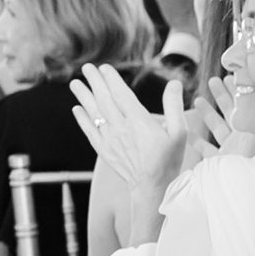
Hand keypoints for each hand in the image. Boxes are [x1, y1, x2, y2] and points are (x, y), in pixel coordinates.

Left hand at [67, 63, 184, 221]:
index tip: (104, 67)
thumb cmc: (168, 159)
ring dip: (83, 97)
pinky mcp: (104, 151)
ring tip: (75, 84)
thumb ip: (174, 106)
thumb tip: (175, 83)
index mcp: (139, 122)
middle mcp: (121, 128)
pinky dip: (82, 119)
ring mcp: (110, 140)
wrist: (153, 187)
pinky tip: (77, 109)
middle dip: (94, 82)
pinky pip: (90, 131)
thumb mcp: (179, 132)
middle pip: (104, 100)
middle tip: (86, 68)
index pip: (121, 94)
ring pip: (94, 114)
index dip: (111, 79)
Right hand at [194, 67, 254, 157]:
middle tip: (214, 80)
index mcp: (253, 130)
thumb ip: (249, 111)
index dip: (236, 90)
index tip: (230, 76)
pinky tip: (188, 133)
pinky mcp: (220, 164)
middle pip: (231, 113)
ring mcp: (231, 151)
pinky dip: (197, 142)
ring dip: (207, 113)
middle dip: (222, 95)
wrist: (250, 189)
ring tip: (197, 100)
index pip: (243, 105)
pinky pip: (207, 151)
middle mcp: (243, 139)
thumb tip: (249, 85)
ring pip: (217, 128)